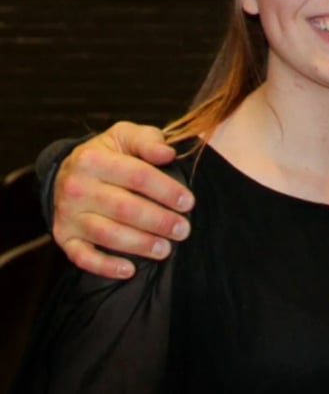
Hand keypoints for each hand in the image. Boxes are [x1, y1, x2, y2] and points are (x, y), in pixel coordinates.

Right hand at [53, 122, 192, 278]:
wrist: (69, 170)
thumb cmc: (109, 154)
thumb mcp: (126, 136)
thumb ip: (148, 140)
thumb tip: (167, 154)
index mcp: (93, 159)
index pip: (137, 176)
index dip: (166, 190)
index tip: (188, 202)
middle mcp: (76, 187)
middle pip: (124, 208)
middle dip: (158, 221)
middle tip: (183, 230)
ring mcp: (68, 214)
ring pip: (107, 234)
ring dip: (139, 244)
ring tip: (165, 249)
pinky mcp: (64, 237)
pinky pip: (82, 257)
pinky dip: (105, 266)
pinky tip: (130, 270)